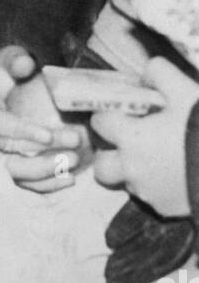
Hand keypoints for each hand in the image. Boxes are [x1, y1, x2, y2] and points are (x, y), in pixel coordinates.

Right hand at [0, 46, 82, 191]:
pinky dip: (44, 184)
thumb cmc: (4, 72)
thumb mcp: (7, 59)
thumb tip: (26, 64)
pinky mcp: (4, 164)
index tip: (47, 136)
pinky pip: (21, 181)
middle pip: (4, 152)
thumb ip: (15, 59)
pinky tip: (68, 179)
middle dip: (39, 154)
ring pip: (12, 172)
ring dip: (43, 172)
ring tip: (73, 163)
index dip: (18, 131)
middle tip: (73, 145)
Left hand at [92, 57, 198, 217]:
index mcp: (130, 137)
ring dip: (133, 171)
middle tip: (130, 140)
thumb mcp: (182, 88)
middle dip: (110, 153)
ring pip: (126, 183)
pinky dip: (156, 187)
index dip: (108, 114)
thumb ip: (158, 73)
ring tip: (156, 157)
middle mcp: (132, 168)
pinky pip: (151, 197)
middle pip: (102, 165)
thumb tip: (146, 74)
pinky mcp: (166, 209)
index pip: (98, 123)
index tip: (124, 111)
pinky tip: (176, 173)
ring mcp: (148, 192)